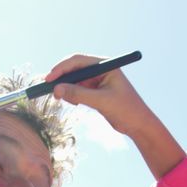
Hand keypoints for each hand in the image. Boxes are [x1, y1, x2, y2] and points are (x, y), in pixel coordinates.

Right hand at [46, 54, 160, 140]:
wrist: (138, 124)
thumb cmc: (126, 109)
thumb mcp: (101, 101)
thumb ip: (79, 94)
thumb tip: (57, 90)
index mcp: (106, 65)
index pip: (79, 61)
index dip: (62, 68)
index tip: (49, 78)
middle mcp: (101, 70)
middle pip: (74, 68)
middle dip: (61, 78)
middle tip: (48, 88)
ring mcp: (98, 80)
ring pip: (75, 80)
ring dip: (65, 87)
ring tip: (59, 97)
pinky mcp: (96, 92)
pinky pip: (78, 89)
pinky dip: (71, 95)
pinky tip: (72, 103)